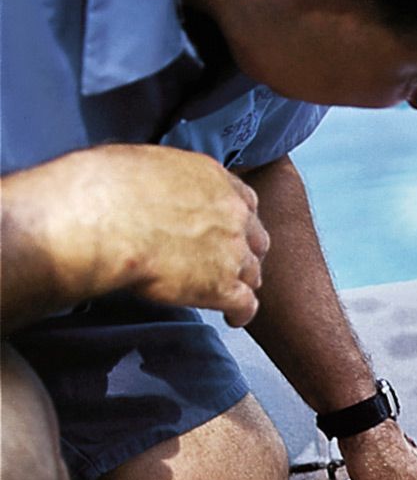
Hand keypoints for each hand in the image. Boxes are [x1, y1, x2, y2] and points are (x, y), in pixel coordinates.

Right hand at [16, 145, 270, 324]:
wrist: (99, 218)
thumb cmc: (102, 185)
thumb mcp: (139, 161)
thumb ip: (160, 176)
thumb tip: (143, 183)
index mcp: (213, 179)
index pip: (243, 202)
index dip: (236, 220)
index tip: (226, 229)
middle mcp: (232, 213)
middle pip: (253, 238)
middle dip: (243, 250)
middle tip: (227, 261)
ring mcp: (232, 251)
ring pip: (252, 272)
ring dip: (242, 281)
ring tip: (228, 291)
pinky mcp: (222, 286)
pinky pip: (245, 304)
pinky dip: (241, 312)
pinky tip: (232, 318)